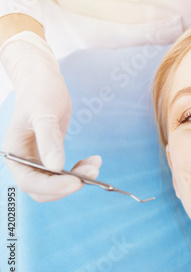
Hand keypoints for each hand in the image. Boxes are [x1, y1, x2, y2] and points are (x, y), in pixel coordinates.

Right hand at [0, 31, 101, 201]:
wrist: (42, 81)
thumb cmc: (40, 93)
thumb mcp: (45, 114)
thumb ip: (49, 140)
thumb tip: (56, 167)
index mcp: (14, 153)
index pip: (30, 182)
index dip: (53, 186)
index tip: (77, 182)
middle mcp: (23, 161)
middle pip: (43, 189)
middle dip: (68, 185)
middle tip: (94, 171)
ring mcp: (37, 160)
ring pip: (56, 184)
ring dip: (77, 179)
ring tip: (96, 164)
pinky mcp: (50, 156)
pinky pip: (64, 174)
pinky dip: (79, 171)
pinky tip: (92, 160)